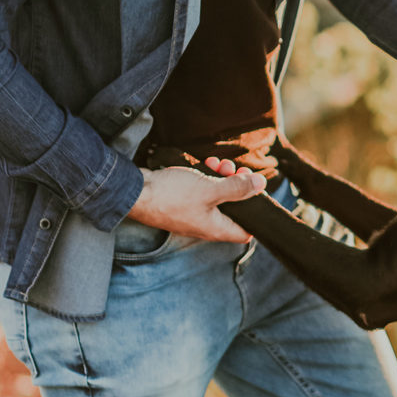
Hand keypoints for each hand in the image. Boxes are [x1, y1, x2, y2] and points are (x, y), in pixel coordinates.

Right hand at [127, 164, 265, 240]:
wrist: (136, 193)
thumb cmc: (172, 196)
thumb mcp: (210, 190)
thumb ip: (237, 188)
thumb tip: (261, 184)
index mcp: (216, 229)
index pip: (245, 232)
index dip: (255, 214)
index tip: (255, 193)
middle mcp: (205, 225)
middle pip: (232, 209)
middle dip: (238, 187)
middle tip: (236, 171)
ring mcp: (192, 214)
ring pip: (216, 197)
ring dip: (222, 179)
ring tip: (220, 164)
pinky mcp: (180, 202)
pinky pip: (201, 191)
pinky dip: (206, 178)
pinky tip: (206, 164)